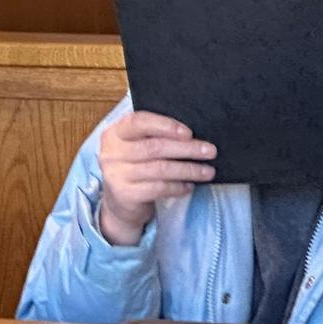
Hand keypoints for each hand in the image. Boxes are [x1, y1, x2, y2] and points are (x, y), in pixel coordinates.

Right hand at [97, 111, 216, 245]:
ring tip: (208, 171)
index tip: (189, 133)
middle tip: (210, 151)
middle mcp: (112, 152)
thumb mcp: (139, 145)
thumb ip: (157, 135)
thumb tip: (194, 135)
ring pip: (160, 169)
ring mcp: (116, 175)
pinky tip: (190, 185)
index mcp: (116, 133)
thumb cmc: (138, 165)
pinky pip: (158, 188)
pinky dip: (178, 187)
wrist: (120, 201)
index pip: (138, 122)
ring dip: (188, 170)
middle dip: (187, 149)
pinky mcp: (125, 195)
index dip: (165, 125)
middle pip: (154, 147)